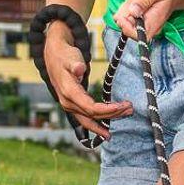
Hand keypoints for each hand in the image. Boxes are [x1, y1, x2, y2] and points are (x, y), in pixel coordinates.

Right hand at [41, 22, 128, 138]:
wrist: (53, 55)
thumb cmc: (64, 55)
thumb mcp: (71, 57)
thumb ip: (76, 64)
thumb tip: (79, 69)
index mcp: (69, 92)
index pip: (90, 108)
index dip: (107, 110)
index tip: (121, 106)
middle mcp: (67, 102)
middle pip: (92, 115)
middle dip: (112, 114)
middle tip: (129, 110)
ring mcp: (69, 106)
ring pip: (89, 120)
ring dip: (106, 121)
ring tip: (124, 116)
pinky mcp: (72, 105)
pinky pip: (85, 119)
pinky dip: (97, 124)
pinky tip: (106, 128)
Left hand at [114, 0, 178, 40]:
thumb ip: (143, 1)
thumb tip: (133, 11)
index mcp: (153, 24)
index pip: (136, 35)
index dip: (126, 26)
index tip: (125, 12)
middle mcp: (147, 28)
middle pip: (126, 27)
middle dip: (125, 12)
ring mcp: (142, 26)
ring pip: (123, 21)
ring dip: (126, 7)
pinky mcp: (137, 21)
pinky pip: (124, 16)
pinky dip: (126, 7)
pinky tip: (136, 0)